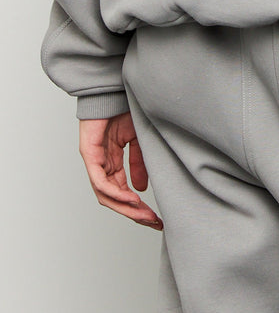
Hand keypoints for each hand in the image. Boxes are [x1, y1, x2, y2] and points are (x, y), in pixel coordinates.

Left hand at [79, 113, 162, 228]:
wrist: (114, 89)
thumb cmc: (124, 109)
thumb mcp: (139, 140)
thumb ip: (139, 164)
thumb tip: (141, 189)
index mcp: (112, 163)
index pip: (122, 192)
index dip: (138, 207)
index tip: (155, 217)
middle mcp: (101, 165)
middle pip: (114, 199)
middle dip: (134, 214)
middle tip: (153, 222)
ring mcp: (94, 161)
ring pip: (106, 195)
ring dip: (126, 208)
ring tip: (145, 215)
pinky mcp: (89, 154)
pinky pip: (101, 181)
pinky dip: (117, 192)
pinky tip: (133, 199)